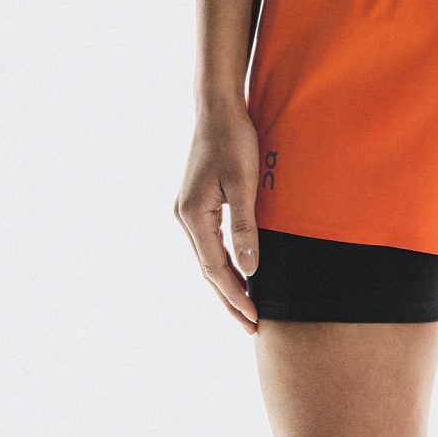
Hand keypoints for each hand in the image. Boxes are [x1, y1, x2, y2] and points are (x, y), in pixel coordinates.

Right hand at [175, 101, 264, 334]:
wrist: (218, 109)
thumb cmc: (233, 140)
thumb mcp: (244, 184)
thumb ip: (245, 228)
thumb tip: (250, 270)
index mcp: (193, 216)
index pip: (215, 268)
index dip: (235, 296)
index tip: (253, 318)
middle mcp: (184, 218)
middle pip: (207, 270)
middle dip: (229, 300)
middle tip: (251, 327)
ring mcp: (189, 212)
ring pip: (208, 260)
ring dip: (226, 285)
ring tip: (246, 310)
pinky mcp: (197, 205)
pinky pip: (210, 245)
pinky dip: (224, 265)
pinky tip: (239, 274)